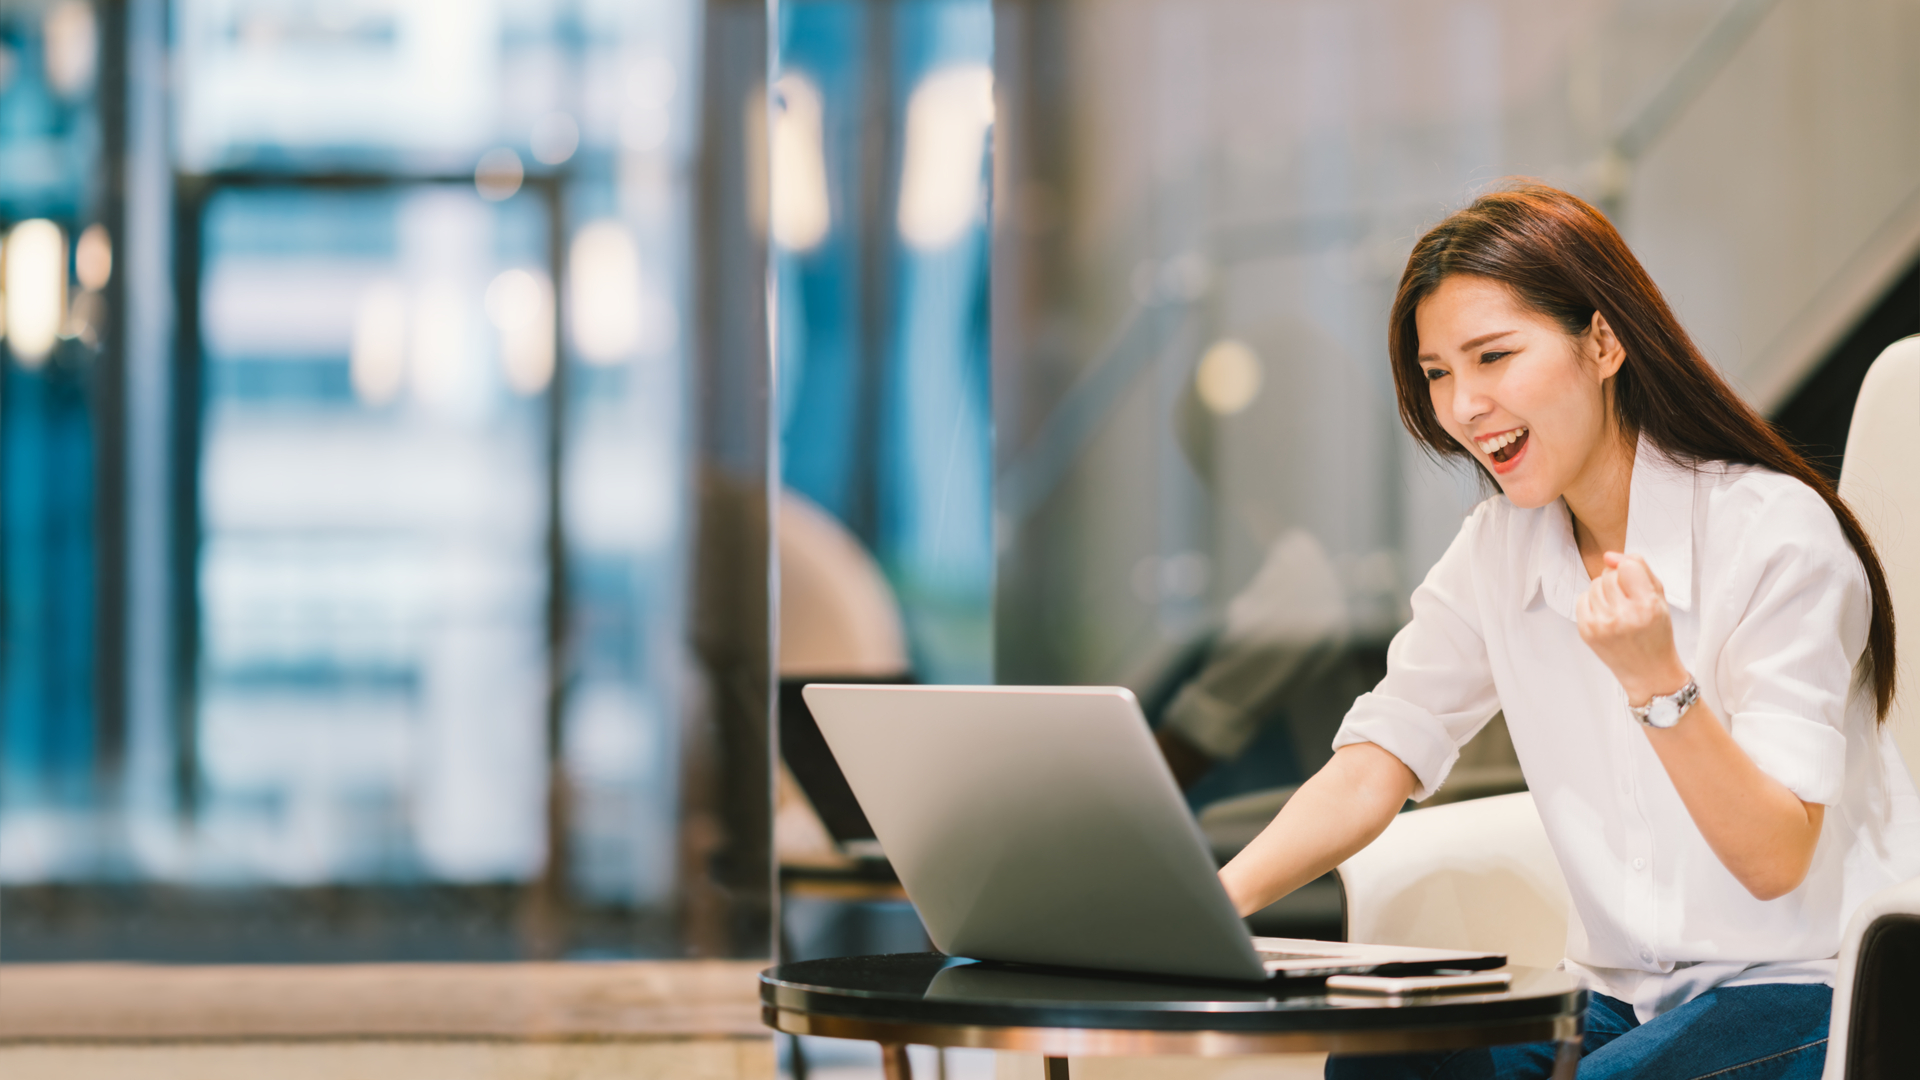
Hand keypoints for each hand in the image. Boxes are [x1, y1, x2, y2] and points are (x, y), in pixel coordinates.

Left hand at [1575, 552, 1688, 705]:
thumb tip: (1609, 555)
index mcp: (1647, 606)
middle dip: (1618, 582)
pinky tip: (1606, 616)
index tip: (1635, 582)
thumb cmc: (1656, 632)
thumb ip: (1639, 569)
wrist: (1649, 671)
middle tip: (1629, 600)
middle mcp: (1623, 615)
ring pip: (1594, 585)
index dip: (1630, 570)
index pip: (1628, 566)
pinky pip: (1582, 599)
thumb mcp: (1660, 598)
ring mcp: (1602, 624)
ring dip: (1605, 592)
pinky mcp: (1586, 631)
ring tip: (1619, 609)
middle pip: (1609, 575)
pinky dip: (1593, 603)